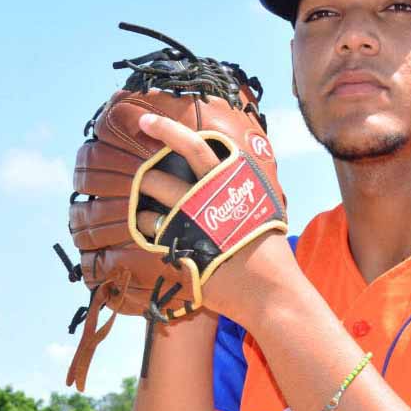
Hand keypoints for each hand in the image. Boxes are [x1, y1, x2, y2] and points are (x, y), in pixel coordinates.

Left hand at [136, 113, 292, 318]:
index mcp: (232, 182)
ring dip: (145, 210)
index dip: (168, 130)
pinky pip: (153, 236)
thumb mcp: (264, 207)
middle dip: (144, 177)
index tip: (146, 119)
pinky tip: (159, 237)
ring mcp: (192, 227)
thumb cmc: (270, 250)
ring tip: (153, 216)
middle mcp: (208, 200)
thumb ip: (242, 187)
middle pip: (160, 178)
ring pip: (149, 209)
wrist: (270, 290)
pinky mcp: (181, 252)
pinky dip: (151, 233)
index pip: (196, 146)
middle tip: (141, 179)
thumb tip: (229, 167)